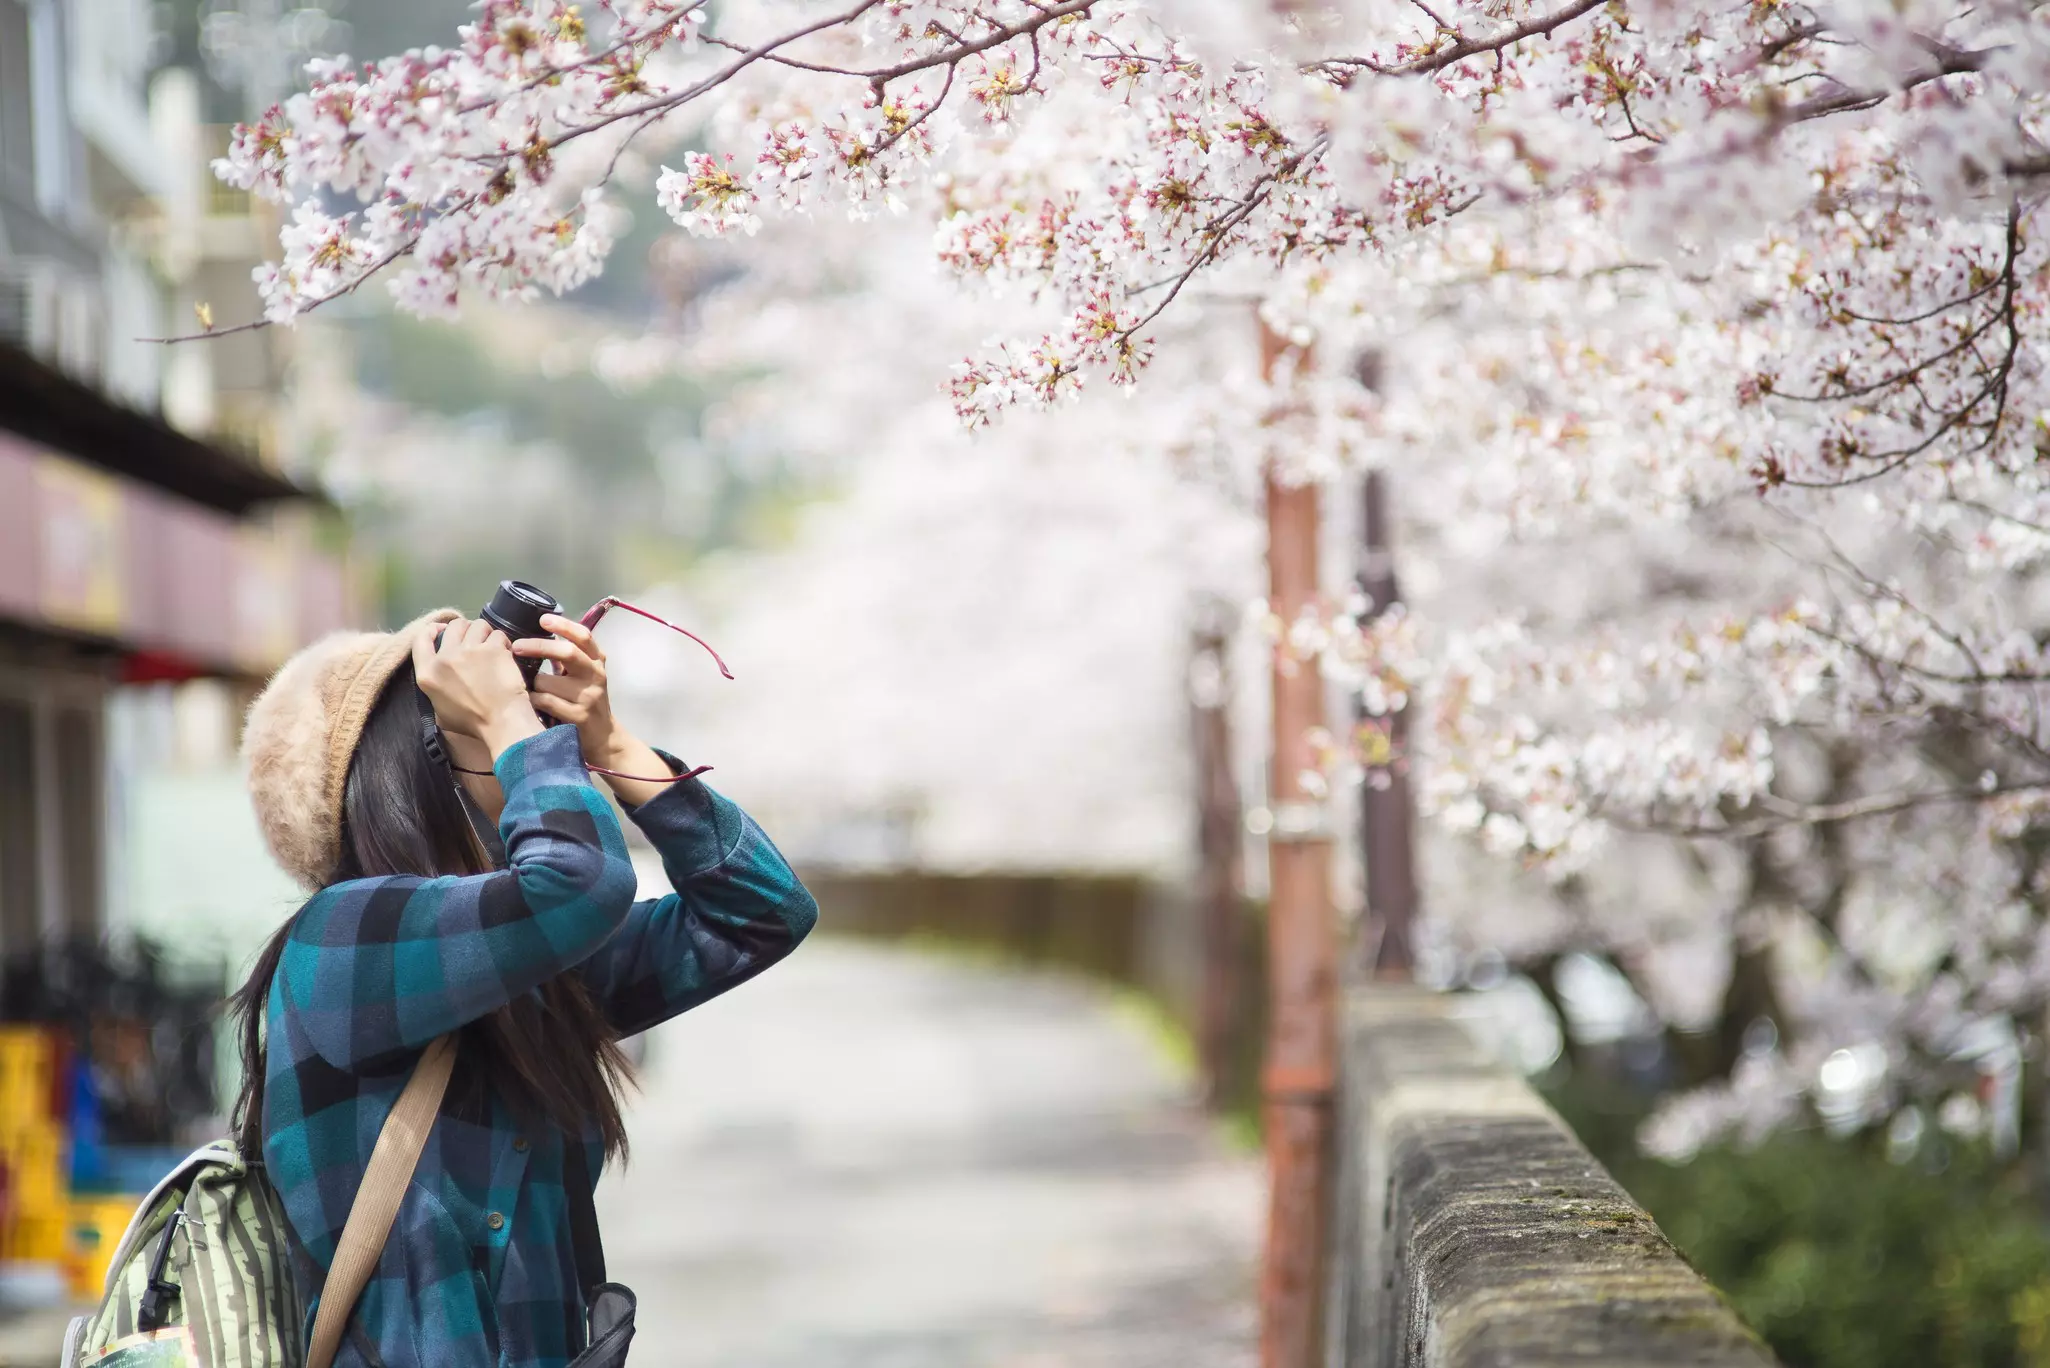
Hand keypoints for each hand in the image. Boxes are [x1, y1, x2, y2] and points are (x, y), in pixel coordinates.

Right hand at [412, 616, 539, 754]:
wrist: (501, 722)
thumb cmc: (472, 723)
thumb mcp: (440, 712)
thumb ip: (436, 691)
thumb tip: (439, 682)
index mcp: (427, 673)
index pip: (421, 638)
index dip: (433, 629)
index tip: (442, 629)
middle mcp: (445, 658)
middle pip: (453, 626)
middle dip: (466, 629)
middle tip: (476, 640)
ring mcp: (469, 651)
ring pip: (477, 625)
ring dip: (486, 633)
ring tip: (492, 646)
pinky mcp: (493, 649)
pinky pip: (498, 634)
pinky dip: (503, 642)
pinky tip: (506, 653)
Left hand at [513, 614, 627, 759]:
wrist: (604, 737)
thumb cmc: (586, 700)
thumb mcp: (584, 675)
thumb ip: (568, 657)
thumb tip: (536, 635)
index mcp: (597, 661)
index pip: (583, 636)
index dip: (563, 625)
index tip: (543, 619)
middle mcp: (595, 675)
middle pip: (567, 652)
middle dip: (537, 647)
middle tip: (516, 646)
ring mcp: (588, 696)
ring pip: (547, 681)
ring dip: (532, 685)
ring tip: (530, 691)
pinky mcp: (578, 716)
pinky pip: (544, 702)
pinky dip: (533, 701)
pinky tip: (532, 704)